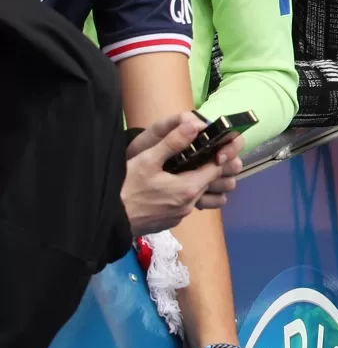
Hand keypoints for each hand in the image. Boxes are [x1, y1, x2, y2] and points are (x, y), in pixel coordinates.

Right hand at [122, 113, 241, 235]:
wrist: (105, 220)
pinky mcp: (169, 222)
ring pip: (198, 195)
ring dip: (198, 182)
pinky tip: (172, 185)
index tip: (222, 142)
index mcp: (188, 188)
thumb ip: (172, 143)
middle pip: (209, 182)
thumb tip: (195, 124)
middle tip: (206, 151)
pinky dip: (185, 193)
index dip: (221, 153)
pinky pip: (185, 205)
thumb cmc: (125, 189)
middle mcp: (189, 205)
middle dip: (211, 166)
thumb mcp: (147, 161)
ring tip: (188, 167)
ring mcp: (180, 216)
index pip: (216, 168)